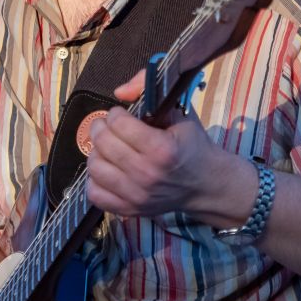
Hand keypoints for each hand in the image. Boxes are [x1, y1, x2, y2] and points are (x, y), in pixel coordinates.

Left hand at [85, 70, 255, 225]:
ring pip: (95, 167)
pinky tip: (108, 169)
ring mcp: (137, 195)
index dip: (116, 114)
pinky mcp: (129, 210)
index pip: (119, 124)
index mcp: (161, 149)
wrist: (205, 185)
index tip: (121, 114)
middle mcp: (147, 174)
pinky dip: (95, 180)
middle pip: (103, 143)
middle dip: (101, 127)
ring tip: (107, 147)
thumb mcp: (178, 112)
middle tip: (108, 126)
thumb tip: (119, 91)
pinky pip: (95, 194)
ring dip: (96, 151)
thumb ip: (148, 91)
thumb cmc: (191, 146)